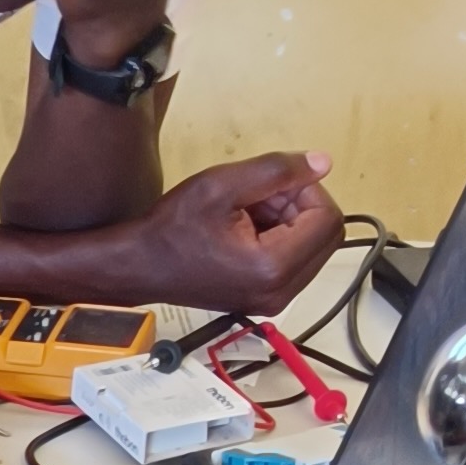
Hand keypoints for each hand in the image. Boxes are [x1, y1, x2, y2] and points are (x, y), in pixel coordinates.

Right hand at [129, 151, 346, 314]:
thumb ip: (277, 171)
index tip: (273, 184)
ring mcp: (274, 300)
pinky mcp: (267, 299)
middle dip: (301, 207)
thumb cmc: (171, 230)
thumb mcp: (221, 186)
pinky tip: (246, 230)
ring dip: (291, 222)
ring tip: (247, 213)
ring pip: (314, 248)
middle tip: (260, 197)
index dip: (307, 191)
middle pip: (327, 236)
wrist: (138, 267)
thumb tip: (322, 164)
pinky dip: (281, 239)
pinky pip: (296, 262)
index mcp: (272, 267)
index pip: (327, 219)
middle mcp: (280, 292)